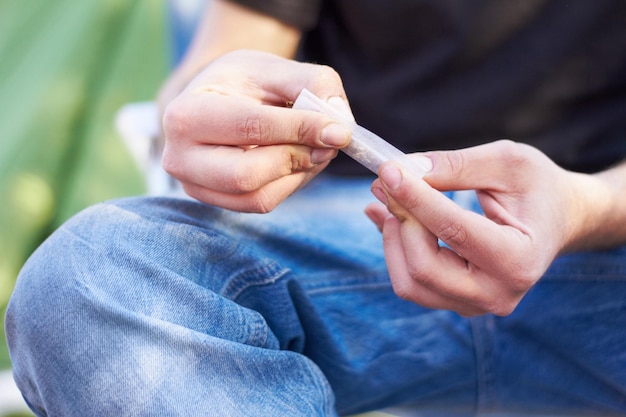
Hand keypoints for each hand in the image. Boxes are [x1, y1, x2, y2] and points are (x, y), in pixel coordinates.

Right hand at [161, 50, 350, 211]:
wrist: (216, 100)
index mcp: (186, 113)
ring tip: (315, 148)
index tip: (340, 131)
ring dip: (298, 174)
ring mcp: (194, 186)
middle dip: (297, 159)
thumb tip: (340, 123)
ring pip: (259, 197)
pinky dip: (290, 184)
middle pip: (247, 175)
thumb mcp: (275, 68)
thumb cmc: (243, 83)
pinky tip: (298, 161)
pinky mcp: (215, 202)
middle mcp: (180, 157)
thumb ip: (312, 84)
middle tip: (329, 142)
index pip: (251, 128)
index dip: (301, 130)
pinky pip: (262, 203)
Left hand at [366, 140, 584, 315]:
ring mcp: (474, 305)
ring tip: (389, 198)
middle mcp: (497, 294)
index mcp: (520, 259)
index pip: (454, 231)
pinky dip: (393, 247)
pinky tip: (388, 215)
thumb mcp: (508, 162)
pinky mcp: (455, 302)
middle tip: (388, 182)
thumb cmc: (537, 187)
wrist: (556, 219)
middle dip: (401, 220)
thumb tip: (404, 170)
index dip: (415, 199)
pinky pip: (410, 282)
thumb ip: (457, 166)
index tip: (388, 171)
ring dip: (391, 237)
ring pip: (409, 282)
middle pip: (423, 268)